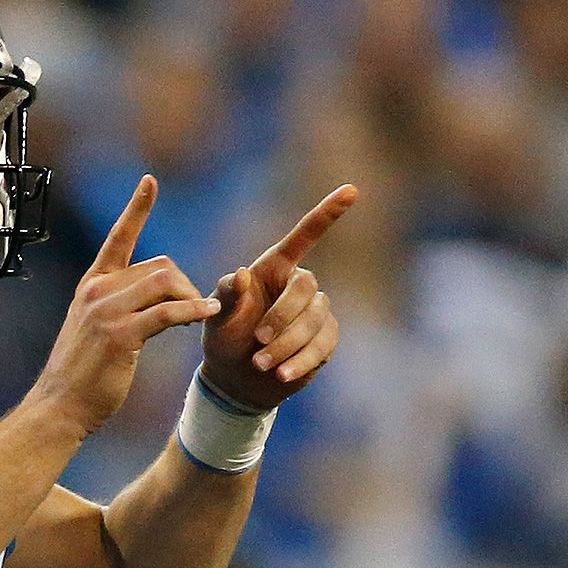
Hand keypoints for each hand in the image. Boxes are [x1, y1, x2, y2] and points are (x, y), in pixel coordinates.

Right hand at [33, 176, 221, 433]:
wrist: (59, 406)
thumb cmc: (83, 373)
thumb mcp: (96, 327)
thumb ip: (121, 304)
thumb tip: (157, 293)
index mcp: (92, 284)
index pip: (119, 236)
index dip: (136, 208)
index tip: (149, 181)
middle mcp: (97, 290)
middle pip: (160, 265)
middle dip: (186, 285)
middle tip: (195, 310)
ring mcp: (106, 311)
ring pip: (166, 282)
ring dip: (192, 298)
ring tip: (200, 316)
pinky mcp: (120, 334)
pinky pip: (167, 311)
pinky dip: (192, 310)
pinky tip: (207, 314)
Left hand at [201, 185, 358, 409]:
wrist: (236, 376)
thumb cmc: (224, 337)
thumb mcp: (215, 316)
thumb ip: (227, 294)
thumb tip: (242, 274)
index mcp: (273, 268)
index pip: (304, 236)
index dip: (327, 213)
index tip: (351, 191)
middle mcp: (298, 284)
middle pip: (306, 287)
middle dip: (282, 317)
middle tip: (256, 341)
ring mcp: (316, 311)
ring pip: (315, 320)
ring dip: (287, 345)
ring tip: (261, 364)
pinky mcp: (326, 338)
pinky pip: (323, 345)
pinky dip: (301, 361)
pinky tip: (281, 375)